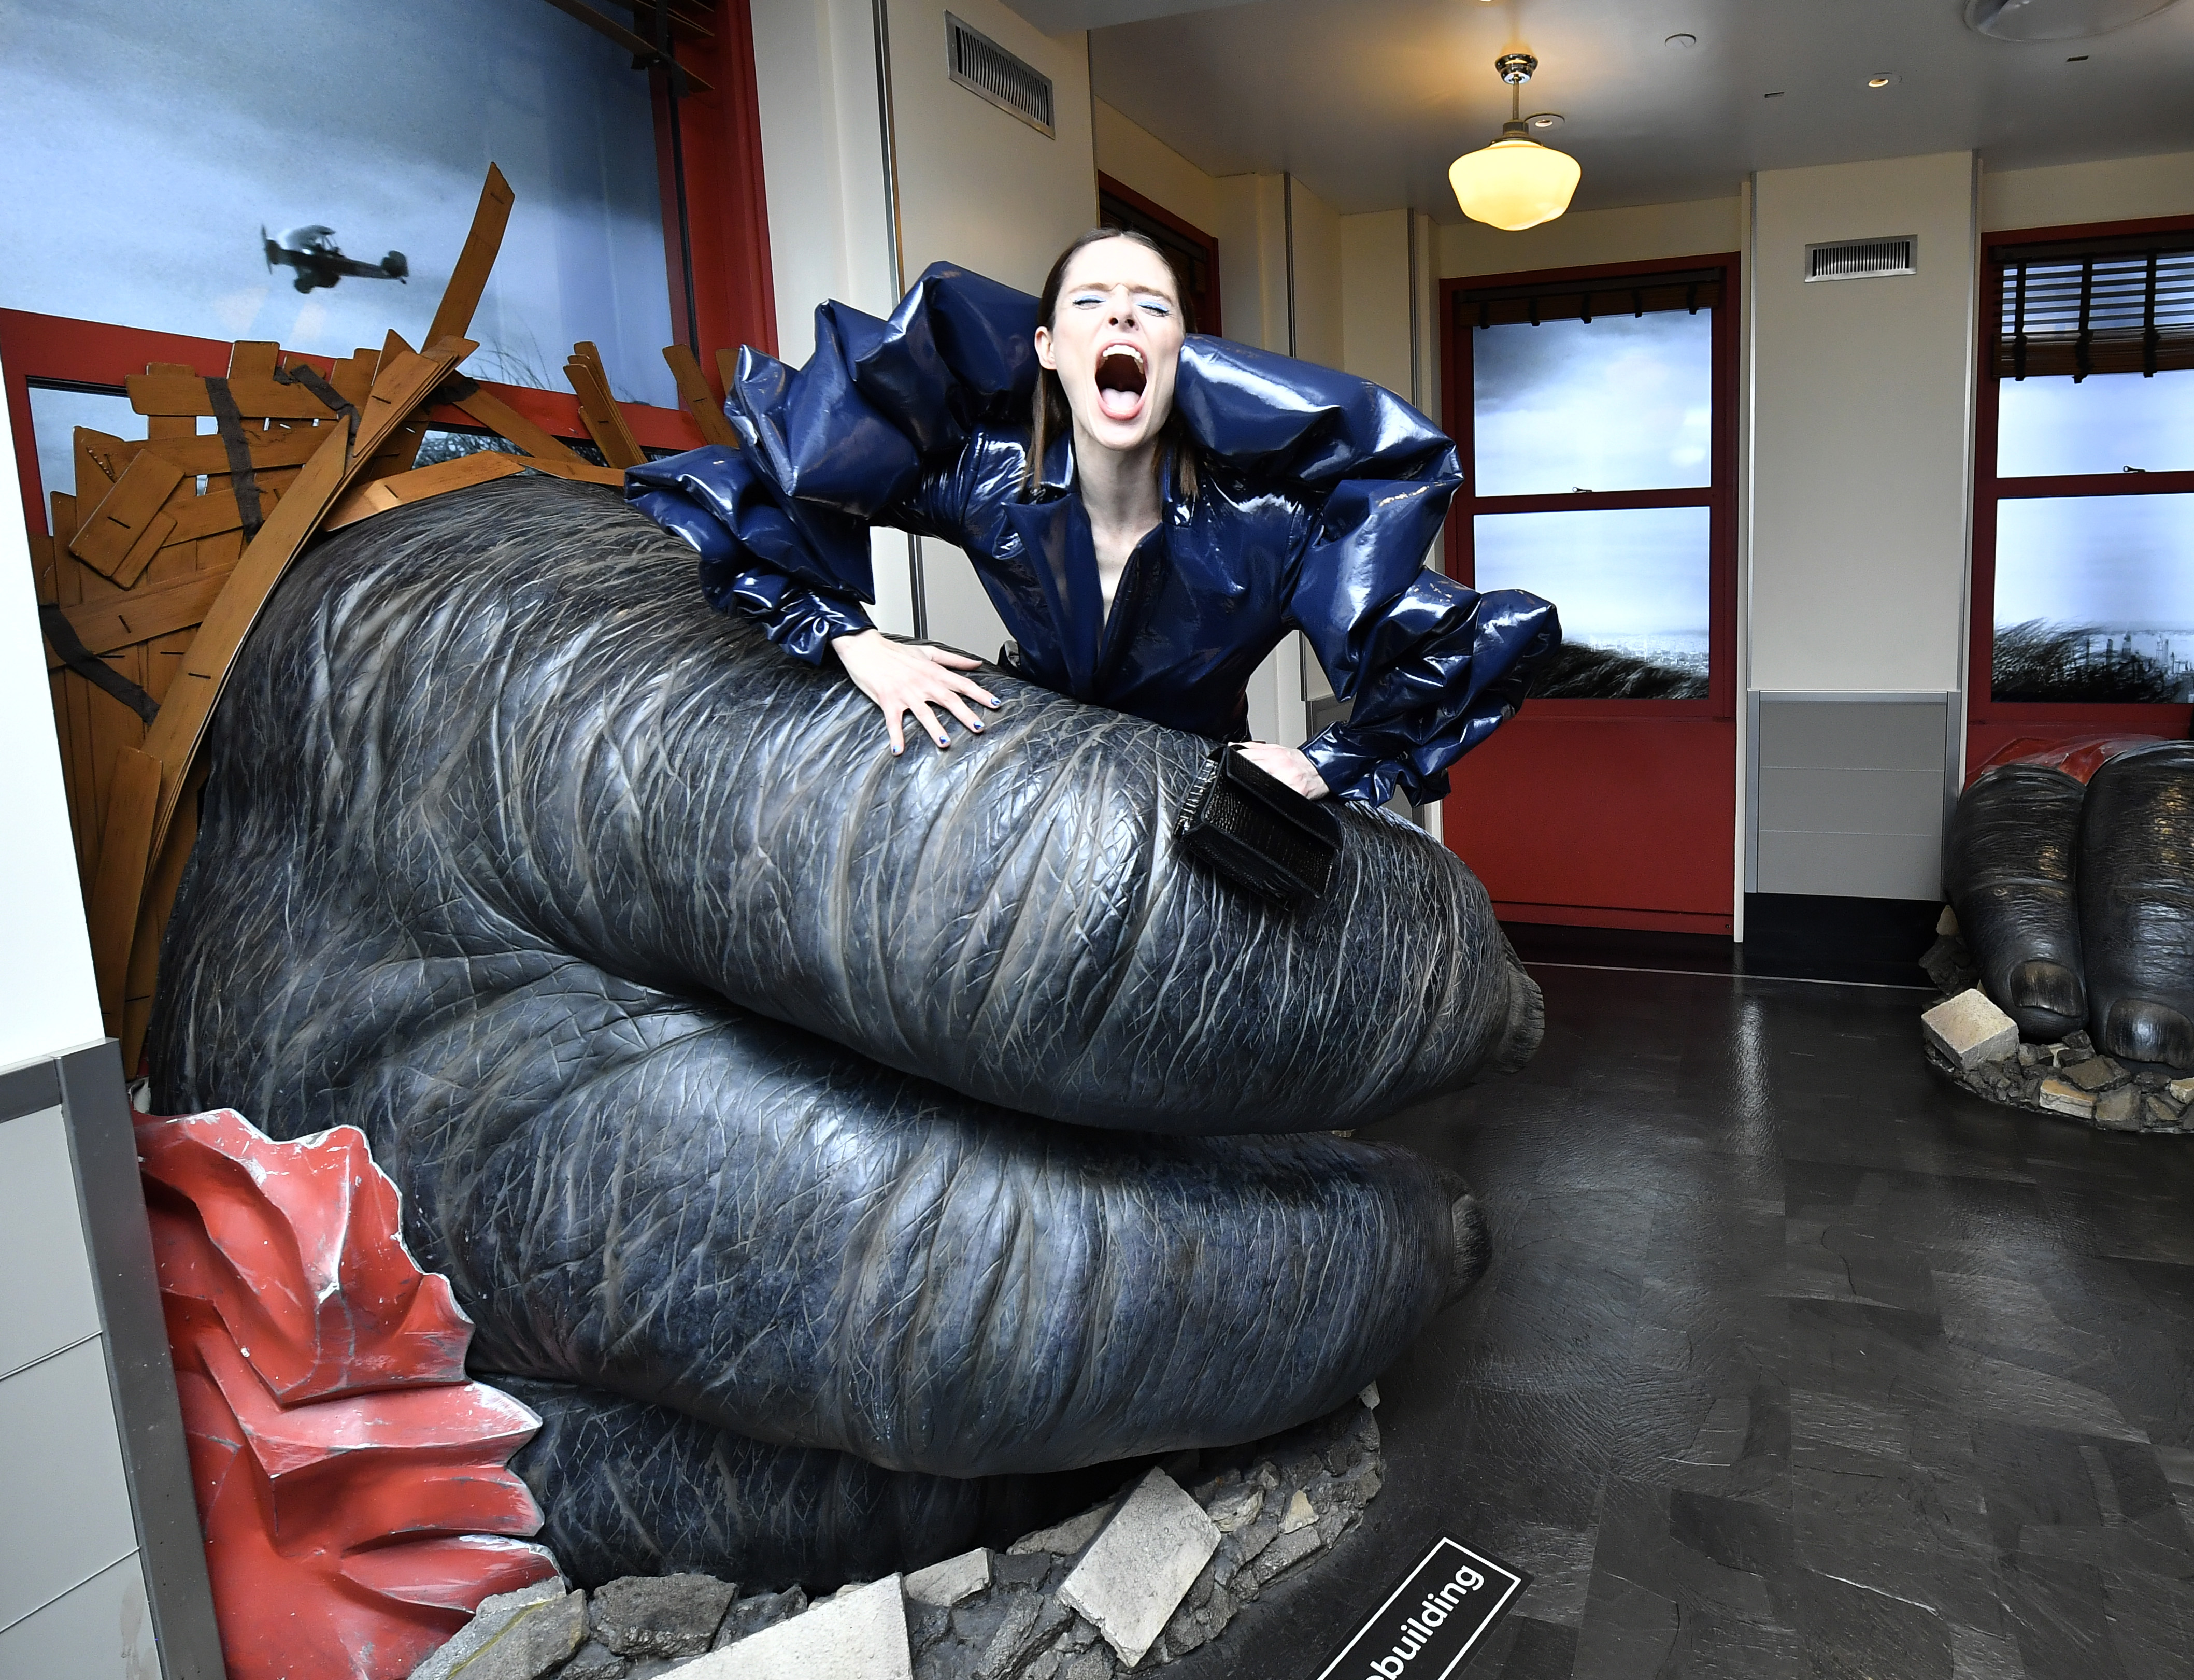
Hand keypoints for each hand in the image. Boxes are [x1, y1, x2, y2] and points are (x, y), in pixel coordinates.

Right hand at [832, 630, 1000, 754]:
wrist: (865, 647)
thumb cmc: (894, 651)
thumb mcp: (927, 652)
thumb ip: (953, 660)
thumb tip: (975, 664)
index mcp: (933, 672)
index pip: (962, 683)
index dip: (980, 694)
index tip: (994, 704)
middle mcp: (923, 683)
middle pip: (948, 699)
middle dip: (965, 714)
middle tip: (979, 727)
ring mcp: (905, 692)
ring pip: (924, 712)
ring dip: (934, 728)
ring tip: (945, 743)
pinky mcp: (888, 700)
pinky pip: (893, 721)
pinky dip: (896, 736)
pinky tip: (898, 750)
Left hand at [1235, 741, 1330, 799]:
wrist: (1321, 768)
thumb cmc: (1298, 761)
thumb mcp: (1276, 749)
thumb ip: (1254, 747)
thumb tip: (1232, 746)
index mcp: (1272, 754)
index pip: (1245, 756)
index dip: (1234, 761)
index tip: (1229, 765)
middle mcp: (1279, 766)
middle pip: (1250, 770)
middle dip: (1241, 775)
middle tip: (1238, 781)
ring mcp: (1287, 780)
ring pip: (1261, 785)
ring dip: (1252, 788)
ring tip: (1250, 791)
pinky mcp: (1296, 792)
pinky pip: (1277, 798)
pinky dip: (1267, 801)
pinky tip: (1264, 800)